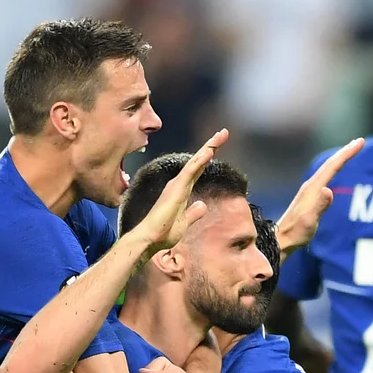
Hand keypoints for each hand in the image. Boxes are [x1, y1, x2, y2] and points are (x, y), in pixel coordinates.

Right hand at [121, 129, 228, 255]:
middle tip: (223, 132)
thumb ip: (193, 213)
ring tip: (221, 135)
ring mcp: (177, 185)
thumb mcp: (184, 223)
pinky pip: (190, 171)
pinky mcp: (176, 189)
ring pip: (196, 162)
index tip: (217, 146)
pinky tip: (210, 151)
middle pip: (198, 161)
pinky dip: (200, 160)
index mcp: (182, 191)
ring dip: (209, 148)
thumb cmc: (163, 233)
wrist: (149, 239)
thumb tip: (202, 205)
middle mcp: (179, 184)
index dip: (208, 158)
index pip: (198, 170)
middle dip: (211, 146)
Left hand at [277, 137, 364, 252]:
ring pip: (327, 169)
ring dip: (339, 159)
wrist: (281, 239)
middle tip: (359, 142)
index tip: (360, 142)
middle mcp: (311, 186)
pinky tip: (334, 171)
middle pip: (330, 164)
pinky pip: (325, 176)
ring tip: (350, 151)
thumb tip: (328, 190)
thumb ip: (319, 206)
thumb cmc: (296, 233)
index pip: (333, 166)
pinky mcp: (310, 196)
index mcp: (313, 188)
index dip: (347, 154)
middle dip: (345, 152)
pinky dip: (333, 169)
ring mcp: (309, 190)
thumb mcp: (309, 221)